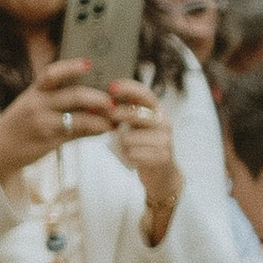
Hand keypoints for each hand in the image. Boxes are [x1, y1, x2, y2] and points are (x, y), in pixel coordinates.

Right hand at [0, 57, 113, 182]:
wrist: (1, 149)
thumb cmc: (21, 122)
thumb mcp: (32, 103)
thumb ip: (54, 94)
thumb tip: (89, 85)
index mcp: (35, 91)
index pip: (51, 73)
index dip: (71, 67)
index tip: (89, 63)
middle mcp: (38, 105)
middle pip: (74, 96)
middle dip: (97, 98)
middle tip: (111, 100)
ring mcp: (44, 124)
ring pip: (80, 119)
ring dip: (101, 119)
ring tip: (114, 119)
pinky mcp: (50, 141)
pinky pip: (78, 134)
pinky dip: (94, 130)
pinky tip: (104, 129)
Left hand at [102, 78, 181, 225]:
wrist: (163, 175)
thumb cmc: (143, 148)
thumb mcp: (136, 127)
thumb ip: (124, 115)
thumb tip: (97, 104)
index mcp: (158, 112)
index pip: (145, 94)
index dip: (129, 88)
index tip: (111, 87)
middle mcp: (164, 123)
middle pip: (134, 114)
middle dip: (116, 116)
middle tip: (109, 121)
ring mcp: (165, 140)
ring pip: (129, 138)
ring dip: (122, 145)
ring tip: (127, 149)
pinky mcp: (163, 157)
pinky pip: (133, 154)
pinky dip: (128, 158)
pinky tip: (133, 160)